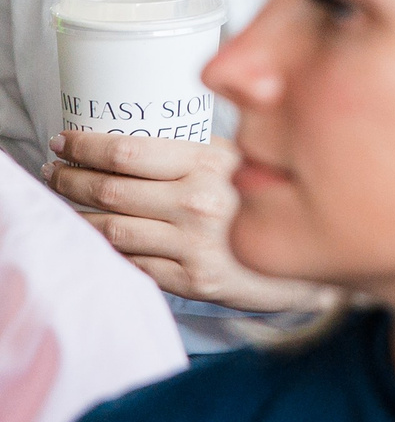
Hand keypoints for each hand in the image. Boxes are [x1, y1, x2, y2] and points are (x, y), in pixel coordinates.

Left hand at [45, 131, 333, 313]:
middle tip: (55, 171)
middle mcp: (200, 203)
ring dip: (79, 216)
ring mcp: (195, 245)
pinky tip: (100, 237)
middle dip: (70, 179)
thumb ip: (199, 152)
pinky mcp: (193, 280)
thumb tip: (138, 141)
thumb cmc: (275, 201)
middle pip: (110, 190)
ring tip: (67, 204)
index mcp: (213, 163)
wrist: (312, 258)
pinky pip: (133, 262)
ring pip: (111, 229)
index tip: (64, 141)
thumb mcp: (245, 159)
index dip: (86, 146)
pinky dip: (109, 249)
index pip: (129, 152)